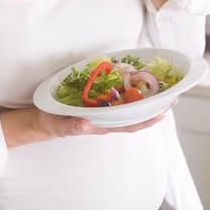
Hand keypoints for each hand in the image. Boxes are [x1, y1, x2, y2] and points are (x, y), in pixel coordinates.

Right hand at [0, 105, 169, 147]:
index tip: (163, 113)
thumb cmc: (49, 124)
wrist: (38, 121)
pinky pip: (114, 99)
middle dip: (153, 108)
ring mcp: (100, 112)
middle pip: (133, 115)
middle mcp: (104, 119)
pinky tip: (132, 83)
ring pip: (127, 107)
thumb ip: (70, 125)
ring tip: (159, 89)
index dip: (146, 120)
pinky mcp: (93, 103)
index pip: (128, 125)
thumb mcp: (57, 125)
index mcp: (99, 126)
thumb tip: (85, 123)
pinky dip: (126, 92)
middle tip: (172, 96)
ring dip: (143, 100)